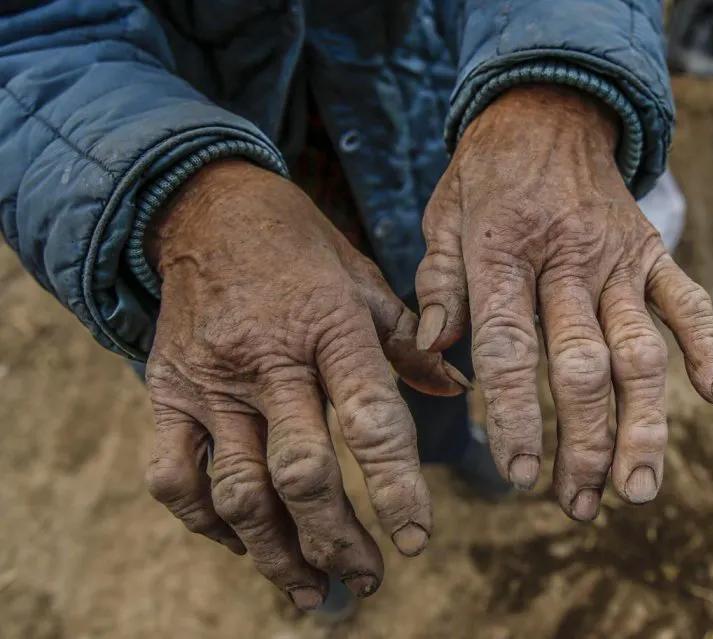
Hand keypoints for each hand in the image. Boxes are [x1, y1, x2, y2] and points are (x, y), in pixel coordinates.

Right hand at [143, 160, 466, 608]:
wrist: (205, 208)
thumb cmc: (299, 246)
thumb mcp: (363, 279)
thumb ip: (409, 339)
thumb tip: (458, 389)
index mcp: (329, 326)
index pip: (370, 421)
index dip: (397, 489)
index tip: (416, 540)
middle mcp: (267, 361)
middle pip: (300, 473)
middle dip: (337, 540)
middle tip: (367, 578)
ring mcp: (209, 382)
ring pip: (236, 490)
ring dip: (276, 553)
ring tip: (312, 591)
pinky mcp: (164, 394)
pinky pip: (172, 478)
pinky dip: (206, 523)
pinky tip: (243, 544)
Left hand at [415, 86, 712, 520]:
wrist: (548, 111)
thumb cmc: (486, 176)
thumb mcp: (442, 218)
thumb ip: (438, 285)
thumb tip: (432, 352)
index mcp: (503, 253)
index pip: (509, 349)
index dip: (516, 416)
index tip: (517, 475)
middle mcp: (567, 261)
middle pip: (583, 365)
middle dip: (584, 442)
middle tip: (580, 504)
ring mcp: (619, 259)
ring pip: (640, 351)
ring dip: (645, 425)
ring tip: (639, 488)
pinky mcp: (654, 252)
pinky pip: (690, 303)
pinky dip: (710, 347)